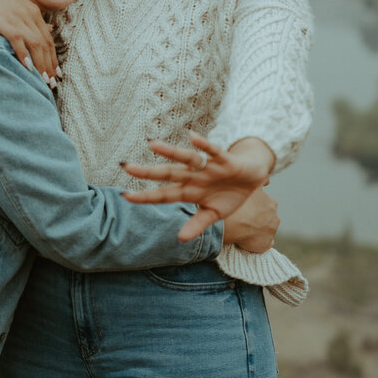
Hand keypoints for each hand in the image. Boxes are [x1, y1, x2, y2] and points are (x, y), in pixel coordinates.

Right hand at [0, 0, 58, 82]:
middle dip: (49, 66)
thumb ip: (30, 17)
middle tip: (52, 84)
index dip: (53, 58)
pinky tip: (27, 67)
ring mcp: (18, 18)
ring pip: (36, 45)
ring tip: (43, 81)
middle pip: (45, 45)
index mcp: (33, 12)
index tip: (56, 73)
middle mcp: (29, 15)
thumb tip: (47, 29)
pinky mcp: (5, 21)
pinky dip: (24, 55)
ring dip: (41, 65)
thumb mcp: (17, 4)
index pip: (48, 39)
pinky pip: (18, 40)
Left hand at [120, 132, 273, 241]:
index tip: (125, 196)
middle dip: (148, 172)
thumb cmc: (228, 194)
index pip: (163, 194)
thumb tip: (180, 239)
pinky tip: (192, 137)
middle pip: (168, 173)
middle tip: (126, 167)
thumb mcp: (213, 214)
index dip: (146, 196)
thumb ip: (197, 224)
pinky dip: (204, 144)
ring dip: (170, 152)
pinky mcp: (224, 160)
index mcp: (189, 191)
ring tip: (152, 144)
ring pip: (186, 158)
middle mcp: (194, 176)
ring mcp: (208, 167)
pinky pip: (213, 150)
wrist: (253, 177)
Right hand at [224, 188, 278, 253]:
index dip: (255, 206)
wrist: (232, 222)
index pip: (266, 204)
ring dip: (258, 230)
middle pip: (267, 217)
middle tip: (244, 218)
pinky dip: (259, 242)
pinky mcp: (266, 244)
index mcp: (272, 203)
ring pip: (266, 230)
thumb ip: (261, 182)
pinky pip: (265, 243)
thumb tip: (268, 181)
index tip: (246, 208)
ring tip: (244, 229)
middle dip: (258, 218)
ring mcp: (271, 232)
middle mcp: (275, 217)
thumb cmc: (239, 203)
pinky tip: (250, 240)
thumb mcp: (251, 186)